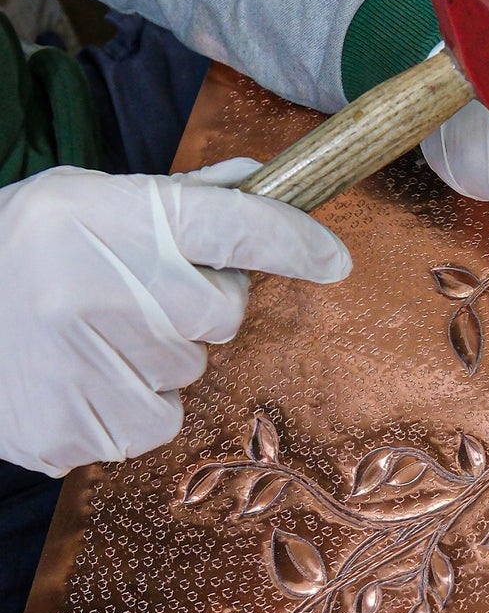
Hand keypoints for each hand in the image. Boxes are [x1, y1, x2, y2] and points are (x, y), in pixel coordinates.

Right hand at [0, 161, 350, 476]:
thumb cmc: (14, 254)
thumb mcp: (83, 202)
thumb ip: (179, 201)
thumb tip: (263, 184)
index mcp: (105, 217)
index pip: (233, 226)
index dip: (292, 241)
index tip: (333, 259)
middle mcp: (103, 288)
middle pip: (221, 311)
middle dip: (195, 306)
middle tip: (126, 295)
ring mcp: (90, 364)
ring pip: (188, 370)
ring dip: (156, 359)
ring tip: (85, 338)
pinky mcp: (81, 429)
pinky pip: (157, 421)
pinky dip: (130, 405)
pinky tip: (77, 378)